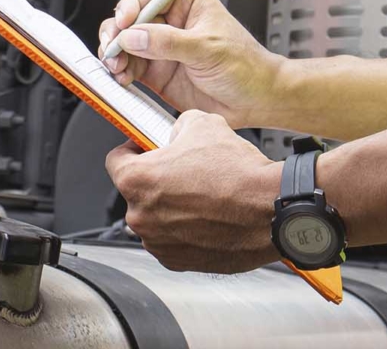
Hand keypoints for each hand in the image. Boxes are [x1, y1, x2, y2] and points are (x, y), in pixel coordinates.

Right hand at [99, 0, 284, 127]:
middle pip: (130, 21)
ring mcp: (162, 50)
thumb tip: (134, 36)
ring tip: (116, 67)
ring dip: (115, 55)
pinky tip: (122, 78)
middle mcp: (171, 25)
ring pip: (125, 46)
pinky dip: (121, 73)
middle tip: (111, 48)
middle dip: (116, 33)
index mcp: (187, 4)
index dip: (130, 7)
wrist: (256, 100)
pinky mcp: (158, 74)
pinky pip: (131, 69)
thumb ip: (168, 43)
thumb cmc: (245, 66)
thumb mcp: (207, 48)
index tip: (123, 23)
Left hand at [104, 110, 282, 272]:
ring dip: (171, 208)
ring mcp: (158, 242)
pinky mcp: (177, 261)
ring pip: (155, 219)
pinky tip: (208, 217)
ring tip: (202, 196)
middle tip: (184, 173)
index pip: (115, 161)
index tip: (143, 150)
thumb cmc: (239, 174)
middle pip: (137, 193)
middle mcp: (141, 216)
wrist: (272, 210)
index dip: (132, 150)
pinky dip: (185, 231)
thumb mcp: (203, 124)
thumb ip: (176, 127)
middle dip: (156, 182)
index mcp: (137, 180)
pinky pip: (172, 241)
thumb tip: (175, 133)